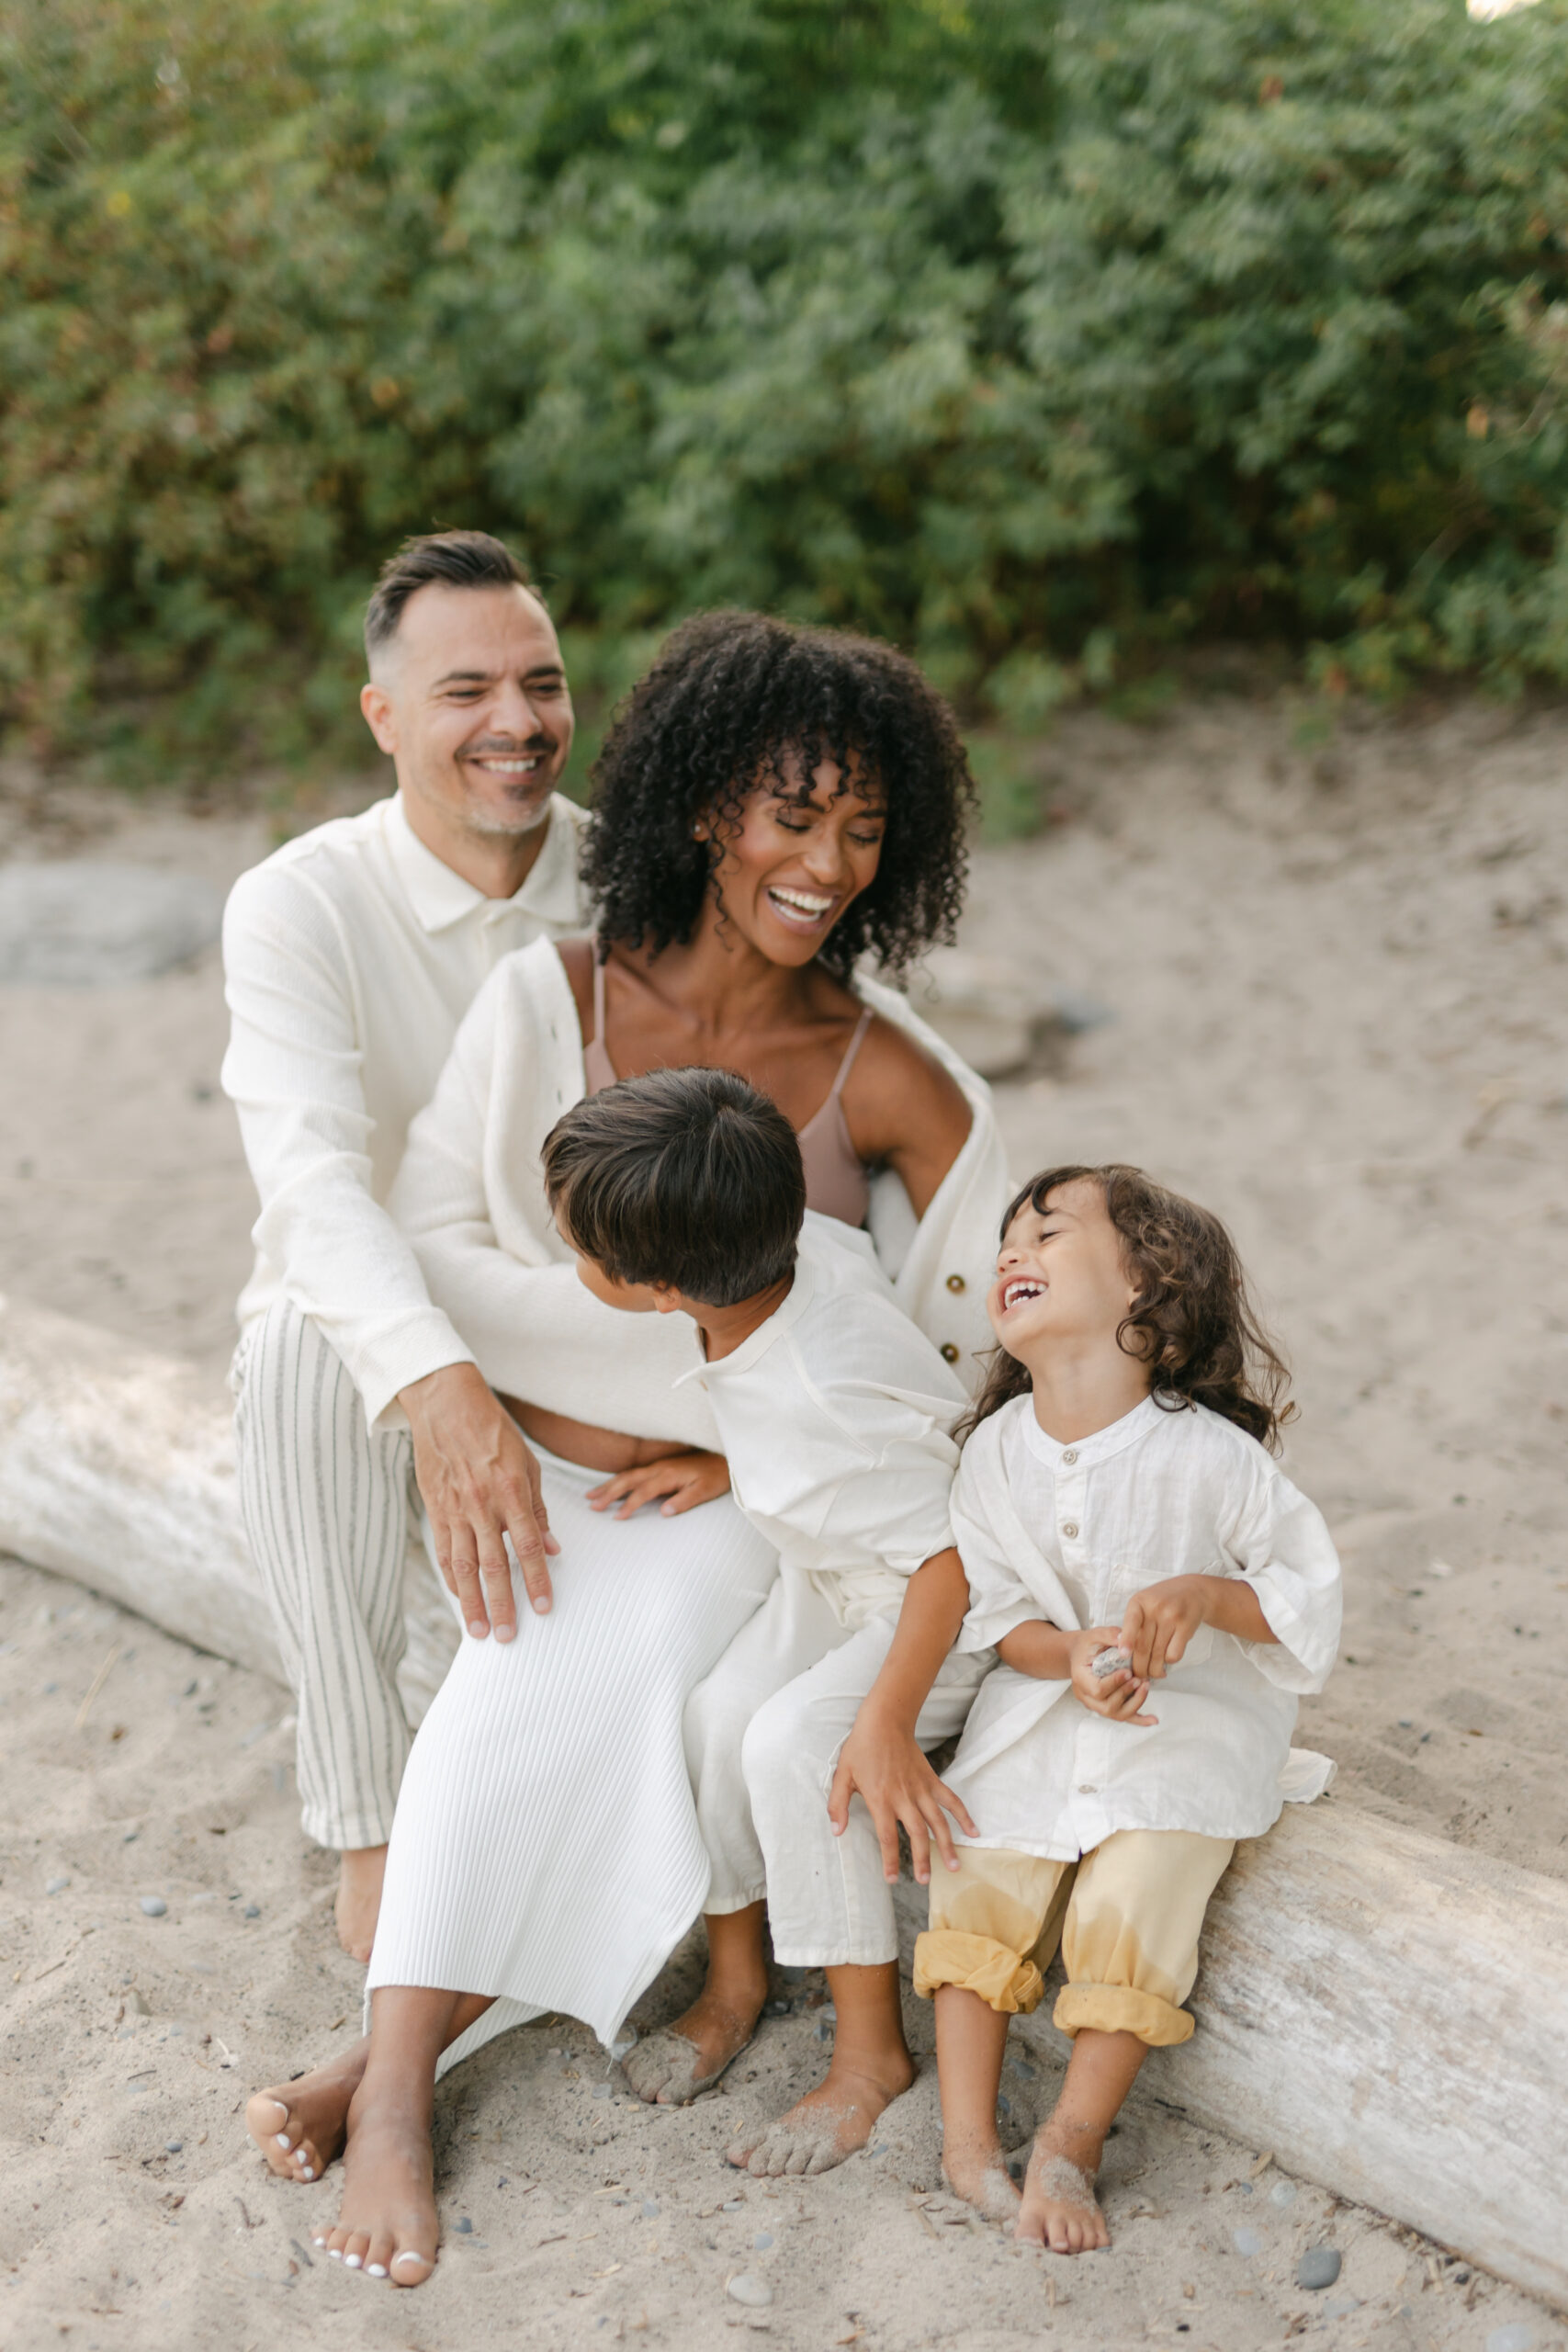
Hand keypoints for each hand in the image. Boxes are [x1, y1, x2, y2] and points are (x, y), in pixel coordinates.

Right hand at [400, 1363, 559, 1640]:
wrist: (447, 1406)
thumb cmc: (494, 1432)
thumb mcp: (527, 1464)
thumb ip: (538, 1510)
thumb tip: (552, 1548)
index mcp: (511, 1492)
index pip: (527, 1547)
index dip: (536, 1580)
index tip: (543, 1608)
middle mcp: (482, 1505)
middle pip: (493, 1565)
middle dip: (502, 1604)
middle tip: (507, 1635)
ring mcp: (455, 1509)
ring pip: (463, 1566)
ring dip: (471, 1602)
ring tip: (478, 1629)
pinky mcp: (435, 1508)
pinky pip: (443, 1550)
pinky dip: (450, 1577)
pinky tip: (458, 1597)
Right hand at [585, 1450, 730, 1519]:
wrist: (724, 1457)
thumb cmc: (716, 1476)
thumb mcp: (705, 1490)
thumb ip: (685, 1500)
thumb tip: (664, 1512)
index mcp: (668, 1475)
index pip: (644, 1491)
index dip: (630, 1504)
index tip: (617, 1518)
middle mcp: (659, 1468)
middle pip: (628, 1479)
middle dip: (609, 1492)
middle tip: (592, 1505)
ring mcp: (658, 1466)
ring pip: (628, 1474)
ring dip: (609, 1484)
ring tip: (590, 1495)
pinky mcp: (660, 1467)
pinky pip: (633, 1473)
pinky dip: (618, 1479)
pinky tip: (611, 1485)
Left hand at [826, 1702, 978, 1885]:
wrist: (885, 1721)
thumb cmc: (861, 1748)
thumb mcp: (842, 1775)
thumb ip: (837, 1804)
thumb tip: (836, 1831)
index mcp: (881, 1799)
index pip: (887, 1836)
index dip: (890, 1860)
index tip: (893, 1879)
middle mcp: (904, 1797)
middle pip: (916, 1834)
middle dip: (923, 1859)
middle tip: (926, 1881)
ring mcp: (921, 1789)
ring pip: (937, 1821)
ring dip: (946, 1845)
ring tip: (954, 1867)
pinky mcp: (932, 1780)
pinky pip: (951, 1800)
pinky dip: (963, 1816)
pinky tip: (972, 1831)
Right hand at [1068, 1626, 1157, 1726]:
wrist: (1080, 1654)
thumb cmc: (1087, 1645)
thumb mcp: (1094, 1635)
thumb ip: (1109, 1635)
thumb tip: (1126, 1639)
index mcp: (1080, 1679)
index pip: (1097, 1690)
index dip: (1115, 1683)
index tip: (1128, 1672)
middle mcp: (1086, 1696)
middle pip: (1107, 1706)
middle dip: (1127, 1693)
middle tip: (1140, 1679)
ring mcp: (1096, 1704)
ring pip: (1116, 1714)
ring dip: (1135, 1702)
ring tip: (1145, 1686)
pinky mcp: (1107, 1706)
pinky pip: (1123, 1717)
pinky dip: (1139, 1720)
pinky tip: (1153, 1720)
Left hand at [1119, 1576, 1208, 1681]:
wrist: (1193, 1591)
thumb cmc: (1163, 1602)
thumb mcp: (1144, 1604)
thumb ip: (1134, 1623)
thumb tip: (1124, 1652)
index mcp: (1139, 1601)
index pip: (1131, 1623)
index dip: (1126, 1641)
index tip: (1123, 1655)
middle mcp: (1155, 1608)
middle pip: (1144, 1645)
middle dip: (1140, 1666)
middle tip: (1138, 1676)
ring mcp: (1172, 1617)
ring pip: (1159, 1653)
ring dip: (1154, 1669)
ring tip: (1153, 1674)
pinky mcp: (1186, 1627)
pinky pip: (1174, 1653)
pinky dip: (1169, 1662)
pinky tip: (1167, 1660)